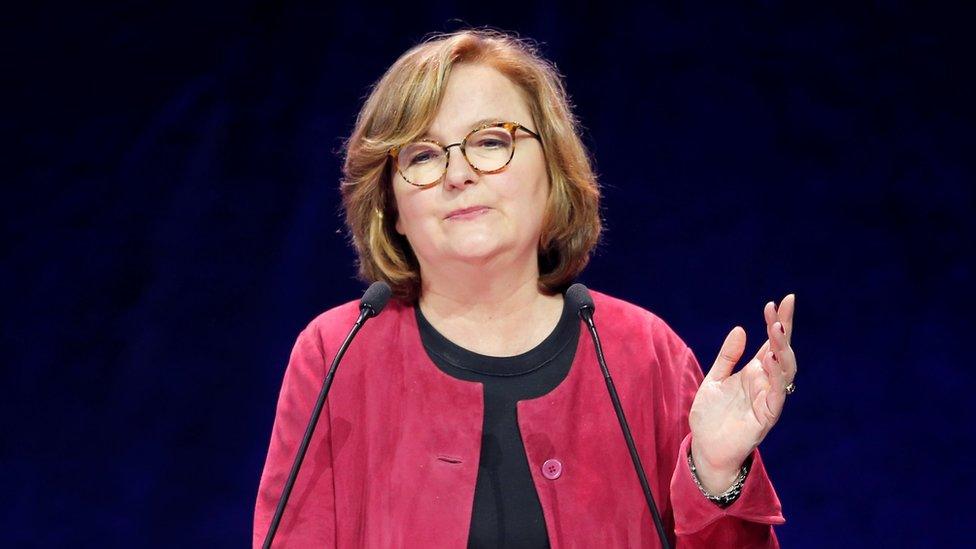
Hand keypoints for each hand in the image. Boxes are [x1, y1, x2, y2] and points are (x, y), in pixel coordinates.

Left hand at [688, 294, 796, 493]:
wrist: (705, 447)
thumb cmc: (711, 416)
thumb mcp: (714, 379)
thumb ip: (727, 356)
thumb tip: (741, 329)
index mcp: (754, 372)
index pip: (771, 342)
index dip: (779, 321)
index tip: (783, 299)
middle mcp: (765, 383)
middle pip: (781, 352)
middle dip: (783, 330)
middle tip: (780, 309)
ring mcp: (767, 399)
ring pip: (784, 371)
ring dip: (782, 350)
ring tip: (776, 329)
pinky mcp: (766, 417)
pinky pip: (776, 396)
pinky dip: (775, 378)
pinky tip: (770, 360)